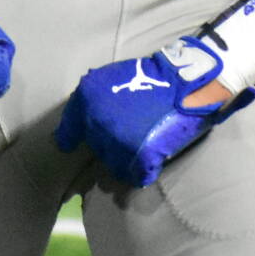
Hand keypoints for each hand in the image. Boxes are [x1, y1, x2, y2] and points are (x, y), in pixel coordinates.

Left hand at [56, 35, 254, 186]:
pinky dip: (146, 170)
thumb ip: (93, 102)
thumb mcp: (111, 78)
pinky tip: (154, 156)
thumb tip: (74, 131)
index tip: (69, 146)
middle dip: (111, 145)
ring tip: (144, 144)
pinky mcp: (139, 157)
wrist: (186, 81)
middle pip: (97, 149)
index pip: (69, 131)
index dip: (69, 139)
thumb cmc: (151, 79)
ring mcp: (117, 141)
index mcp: (87, 98)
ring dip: (127, 160)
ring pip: (115, 166)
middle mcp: (97, 121)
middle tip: (132, 132)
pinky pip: (136, 176)